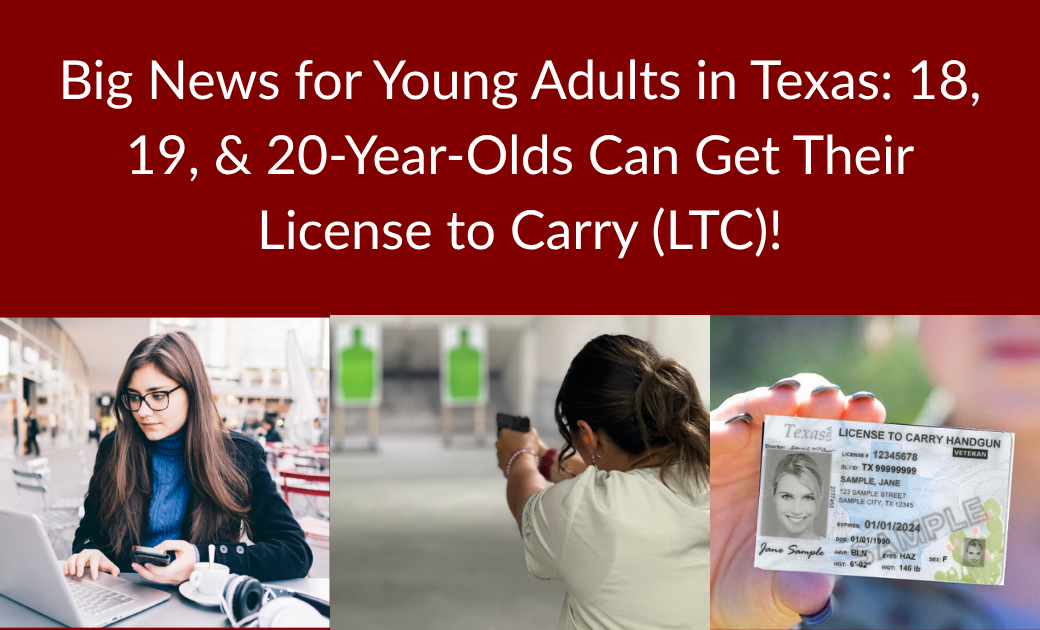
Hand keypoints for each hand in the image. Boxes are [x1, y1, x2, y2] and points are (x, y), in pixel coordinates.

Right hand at [64, 549, 119, 579]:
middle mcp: (87, 553)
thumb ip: (113, 569)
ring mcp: (79, 555)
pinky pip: (67, 560)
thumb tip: (116, 574)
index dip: (94, 569)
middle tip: (79, 575)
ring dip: (71, 565)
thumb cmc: (101, 562)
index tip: (94, 577)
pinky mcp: (73, 558)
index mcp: (96, 554)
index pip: (95, 560)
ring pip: (73, 557)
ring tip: (72, 574)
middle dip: (80, 566)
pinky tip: (66, 572)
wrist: (95, 557)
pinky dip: (66, 566)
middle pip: (82, 557)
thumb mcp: (108, 565)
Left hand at [132, 540, 195, 584]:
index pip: (165, 572)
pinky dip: (152, 575)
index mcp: (181, 566)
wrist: (199, 561)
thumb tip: (156, 549)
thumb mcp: (182, 544)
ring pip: (157, 580)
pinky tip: (146, 570)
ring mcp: (175, 580)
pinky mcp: (173, 581)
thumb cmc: (191, 554)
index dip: (154, 569)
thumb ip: (168, 544)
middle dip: (143, 572)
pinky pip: (160, 580)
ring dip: (146, 574)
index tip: (147, 563)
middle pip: (157, 578)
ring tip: (137, 567)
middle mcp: (177, 576)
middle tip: (135, 565)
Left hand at [496, 427, 540, 476]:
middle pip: (505, 442)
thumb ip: (528, 430)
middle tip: (521, 446)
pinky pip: (505, 461)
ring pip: (504, 452)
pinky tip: (518, 462)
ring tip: (520, 455)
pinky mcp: (500, 464)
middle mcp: (499, 443)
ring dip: (510, 453)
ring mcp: (498, 454)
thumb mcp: (532, 433)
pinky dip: (511, 461)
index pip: (507, 431)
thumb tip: (528, 430)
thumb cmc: (527, 447)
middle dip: (511, 444)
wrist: (524, 464)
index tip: (519, 438)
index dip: (514, 434)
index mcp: (504, 433)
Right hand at [709, 374, 884, 628]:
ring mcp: (740, 457)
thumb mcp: (780, 596)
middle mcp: (779, 462)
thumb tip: (816, 588)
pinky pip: (712, 435)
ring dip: (772, 400)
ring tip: (784, 399)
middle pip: (802, 415)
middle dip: (818, 400)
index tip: (871, 411)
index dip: (856, 421)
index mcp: (813, 486)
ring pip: (758, 412)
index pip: (840, 441)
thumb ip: (800, 590)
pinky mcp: (705, 461)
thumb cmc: (753, 594)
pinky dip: (722, 428)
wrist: (701, 600)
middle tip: (830, 400)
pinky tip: (732, 431)